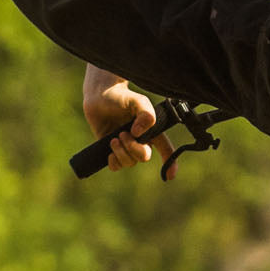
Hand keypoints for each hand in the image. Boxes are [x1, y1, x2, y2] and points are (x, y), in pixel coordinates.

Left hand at [82, 65, 177, 179]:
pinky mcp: (112, 150)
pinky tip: (110, 153)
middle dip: (133, 148)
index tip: (170, 175)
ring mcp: (126, 146)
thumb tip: (139, 134)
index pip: (165, 148)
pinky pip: (117, 166)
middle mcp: (140, 140)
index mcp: (151, 130)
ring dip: (121, 152)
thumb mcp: (138, 101)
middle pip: (144, 156)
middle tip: (122, 134)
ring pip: (129, 162)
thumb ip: (145, 114)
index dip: (171, 163)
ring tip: (114, 138)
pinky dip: (114, 162)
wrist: (99, 95)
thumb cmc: (121, 96)